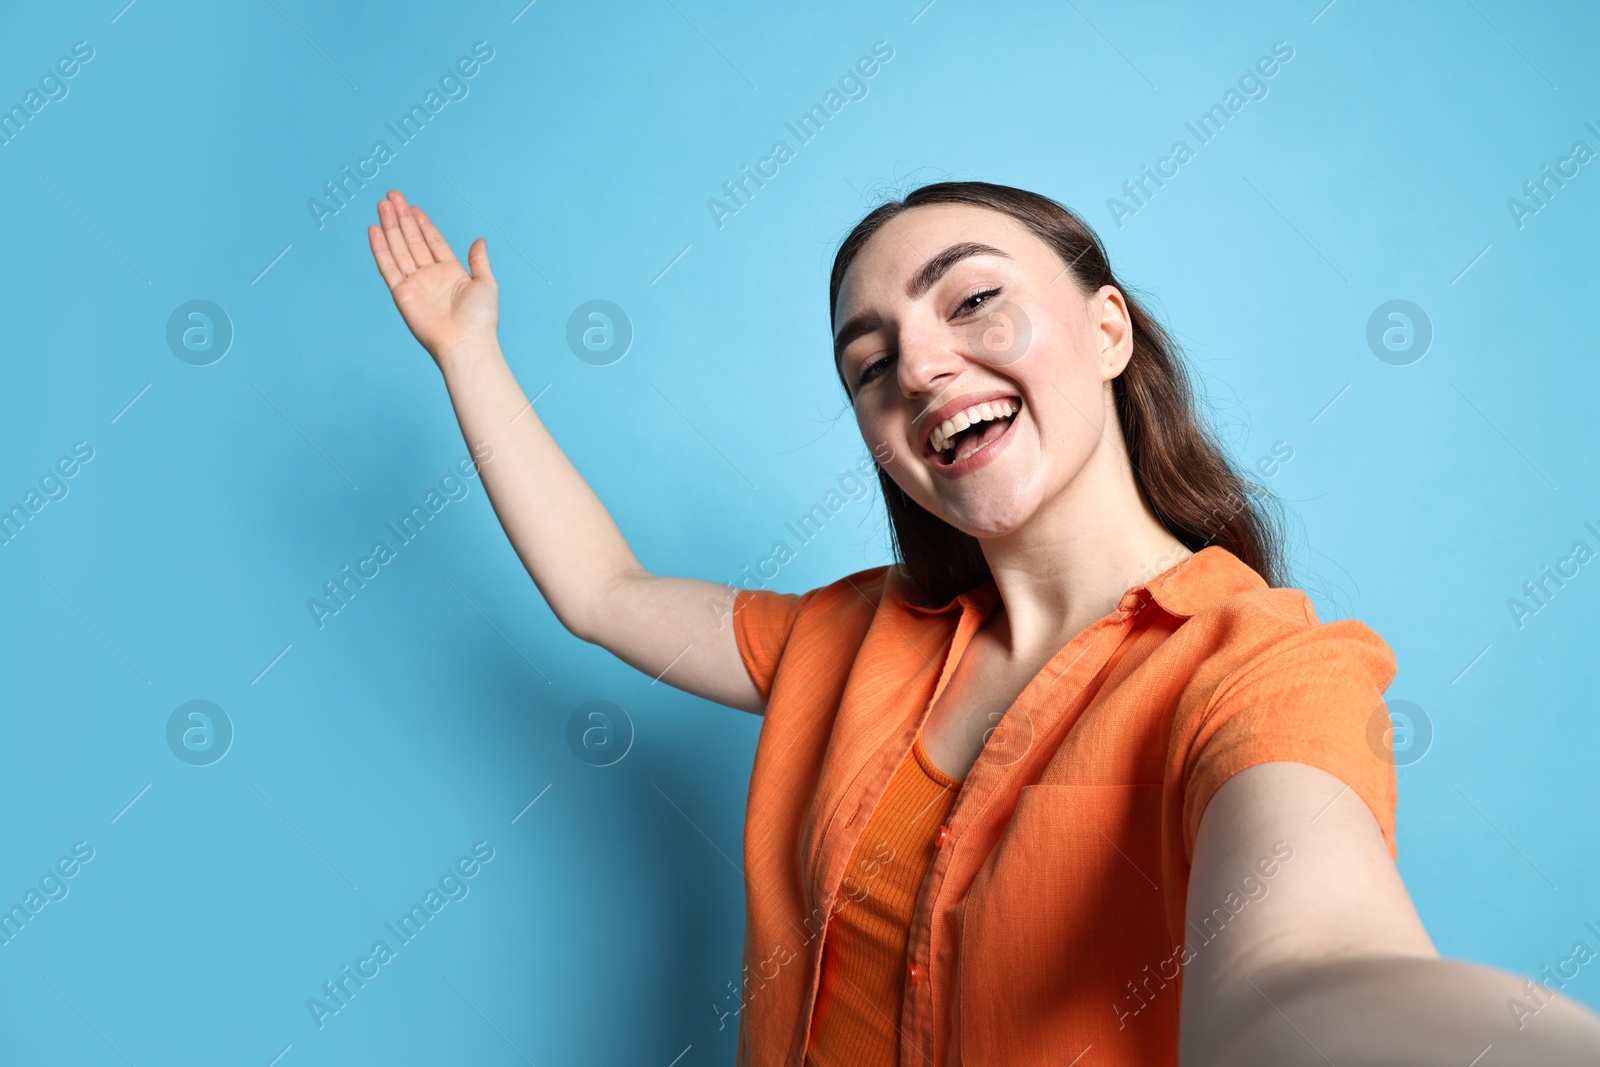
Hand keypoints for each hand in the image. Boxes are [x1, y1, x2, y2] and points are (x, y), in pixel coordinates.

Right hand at [368, 189, 497, 368]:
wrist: (466, 343)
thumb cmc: (480, 318)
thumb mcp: (486, 283)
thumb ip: (479, 260)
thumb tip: (480, 240)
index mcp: (451, 272)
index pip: (433, 241)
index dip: (422, 223)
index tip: (413, 206)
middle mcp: (431, 276)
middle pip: (412, 240)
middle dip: (403, 217)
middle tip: (392, 195)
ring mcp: (415, 284)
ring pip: (399, 249)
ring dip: (390, 227)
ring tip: (382, 205)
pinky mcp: (402, 294)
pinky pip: (388, 267)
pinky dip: (381, 249)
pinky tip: (375, 230)